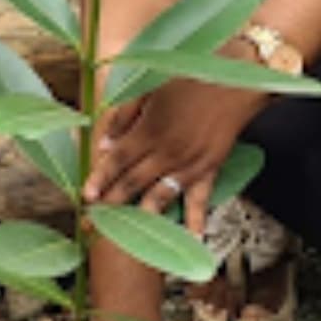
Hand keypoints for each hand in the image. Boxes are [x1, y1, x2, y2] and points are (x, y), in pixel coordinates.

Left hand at [82, 76, 261, 233]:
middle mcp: (167, 151)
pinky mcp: (209, 169)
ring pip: (159, 196)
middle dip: (112, 204)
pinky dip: (194, 221)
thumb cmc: (188, 81)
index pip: (117, 161)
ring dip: (140, 216)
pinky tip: (189, 239)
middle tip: (95, 222)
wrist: (234, 82)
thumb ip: (124, 117)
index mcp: (150, 130)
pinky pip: (199, 199)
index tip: (86, 197)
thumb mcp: (149, 89)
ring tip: (123, 234)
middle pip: (133, 183)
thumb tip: (104, 145)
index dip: (100, 179)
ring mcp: (189, 164)